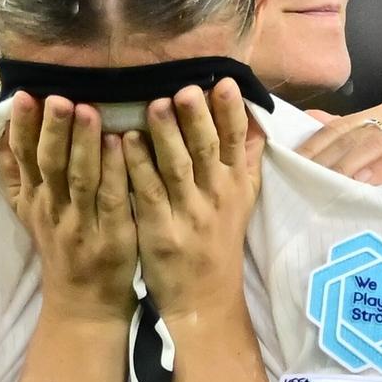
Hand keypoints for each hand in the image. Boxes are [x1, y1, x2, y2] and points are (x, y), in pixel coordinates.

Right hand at [0, 95, 136, 322]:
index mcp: (33, 200)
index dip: (22, 126)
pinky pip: (112, 200)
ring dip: (83, 143)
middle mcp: (52, 210)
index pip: (22, 157)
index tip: (24, 94)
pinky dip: (116, 172)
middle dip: (51, 129)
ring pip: (79, 178)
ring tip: (89, 110)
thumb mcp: (30, 213)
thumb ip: (15, 176)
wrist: (83, 305)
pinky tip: (122, 146)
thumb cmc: (63, 249)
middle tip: (58, 97)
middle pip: (48, 164)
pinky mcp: (111, 238)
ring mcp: (81, 225)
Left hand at [123, 86, 266, 327]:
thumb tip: (258, 124)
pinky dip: (136, 166)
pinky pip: (148, 193)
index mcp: (235, 185)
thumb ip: (246, 162)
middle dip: (198, 117)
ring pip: (178, 167)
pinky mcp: (161, 231)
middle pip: (208, 149)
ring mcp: (189, 214)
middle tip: (186, 88)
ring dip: (166, 135)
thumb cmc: (218, 245)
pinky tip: (123, 143)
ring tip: (153, 104)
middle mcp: (216, 196)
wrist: (206, 299)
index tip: (223, 82)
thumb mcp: (242, 203)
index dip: (231, 111)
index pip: (236, 141)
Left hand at [301, 101, 381, 270]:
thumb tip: (310, 122)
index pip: (346, 123)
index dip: (316, 143)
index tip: (290, 166)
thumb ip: (352, 149)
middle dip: (329, 155)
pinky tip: (364, 184)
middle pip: (360, 130)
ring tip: (327, 184)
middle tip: (303, 180)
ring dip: (350, 162)